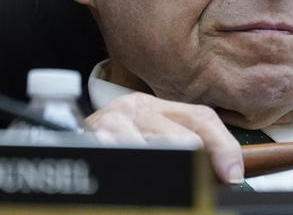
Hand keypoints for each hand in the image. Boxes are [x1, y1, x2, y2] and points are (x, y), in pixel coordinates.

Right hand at [85, 92, 243, 183]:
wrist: (58, 140)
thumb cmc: (113, 144)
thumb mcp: (149, 135)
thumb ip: (184, 145)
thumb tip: (226, 172)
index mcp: (154, 105)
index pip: (201, 118)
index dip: (224, 147)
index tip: (233, 176)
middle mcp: (133, 108)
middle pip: (186, 139)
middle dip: (196, 168)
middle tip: (195, 188)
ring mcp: (111, 124)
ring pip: (160, 155)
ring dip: (166, 178)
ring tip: (162, 188)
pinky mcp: (93, 141)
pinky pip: (128, 162)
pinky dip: (138, 182)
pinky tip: (134, 185)